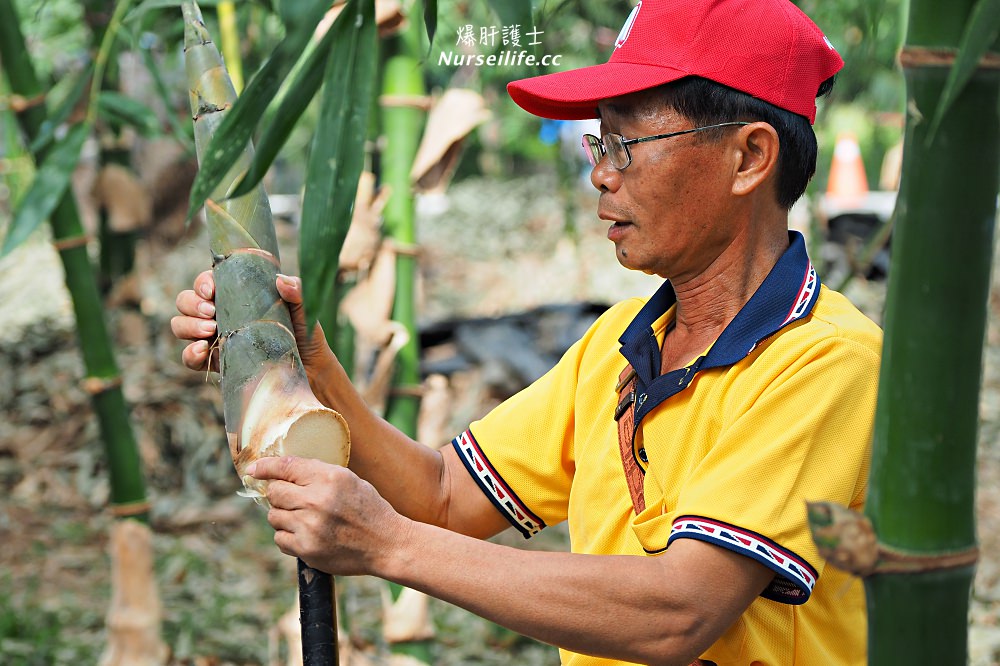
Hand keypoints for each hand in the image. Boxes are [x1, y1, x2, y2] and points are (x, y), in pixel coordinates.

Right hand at [171, 270, 334, 376]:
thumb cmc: (305, 334)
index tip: (212, 290)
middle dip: (192, 303)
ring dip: (188, 325)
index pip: (207, 282)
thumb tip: (280, 280)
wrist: (310, 370)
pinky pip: (190, 358)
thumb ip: (297, 291)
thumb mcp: (304, 309)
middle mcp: (220, 314)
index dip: (203, 282)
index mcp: (235, 295)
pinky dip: (189, 353)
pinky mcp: (215, 363)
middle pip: (186, 301)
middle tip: (212, 312)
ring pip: (180, 325)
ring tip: (211, 330)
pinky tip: (202, 350)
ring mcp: (214, 338)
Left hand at [247, 456, 410, 575]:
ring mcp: (310, 527)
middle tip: (292, 498)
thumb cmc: (368, 509)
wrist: (386, 544)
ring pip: (273, 516)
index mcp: (329, 478)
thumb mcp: (348, 480)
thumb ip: (317, 474)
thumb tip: (282, 471)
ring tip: (304, 518)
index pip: (286, 467)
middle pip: (274, 492)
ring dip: (283, 516)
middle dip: (279, 493)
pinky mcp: (307, 550)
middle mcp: (317, 500)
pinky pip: (280, 539)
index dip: (265, 466)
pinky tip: (306, 534)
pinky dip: (288, 536)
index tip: (254, 468)